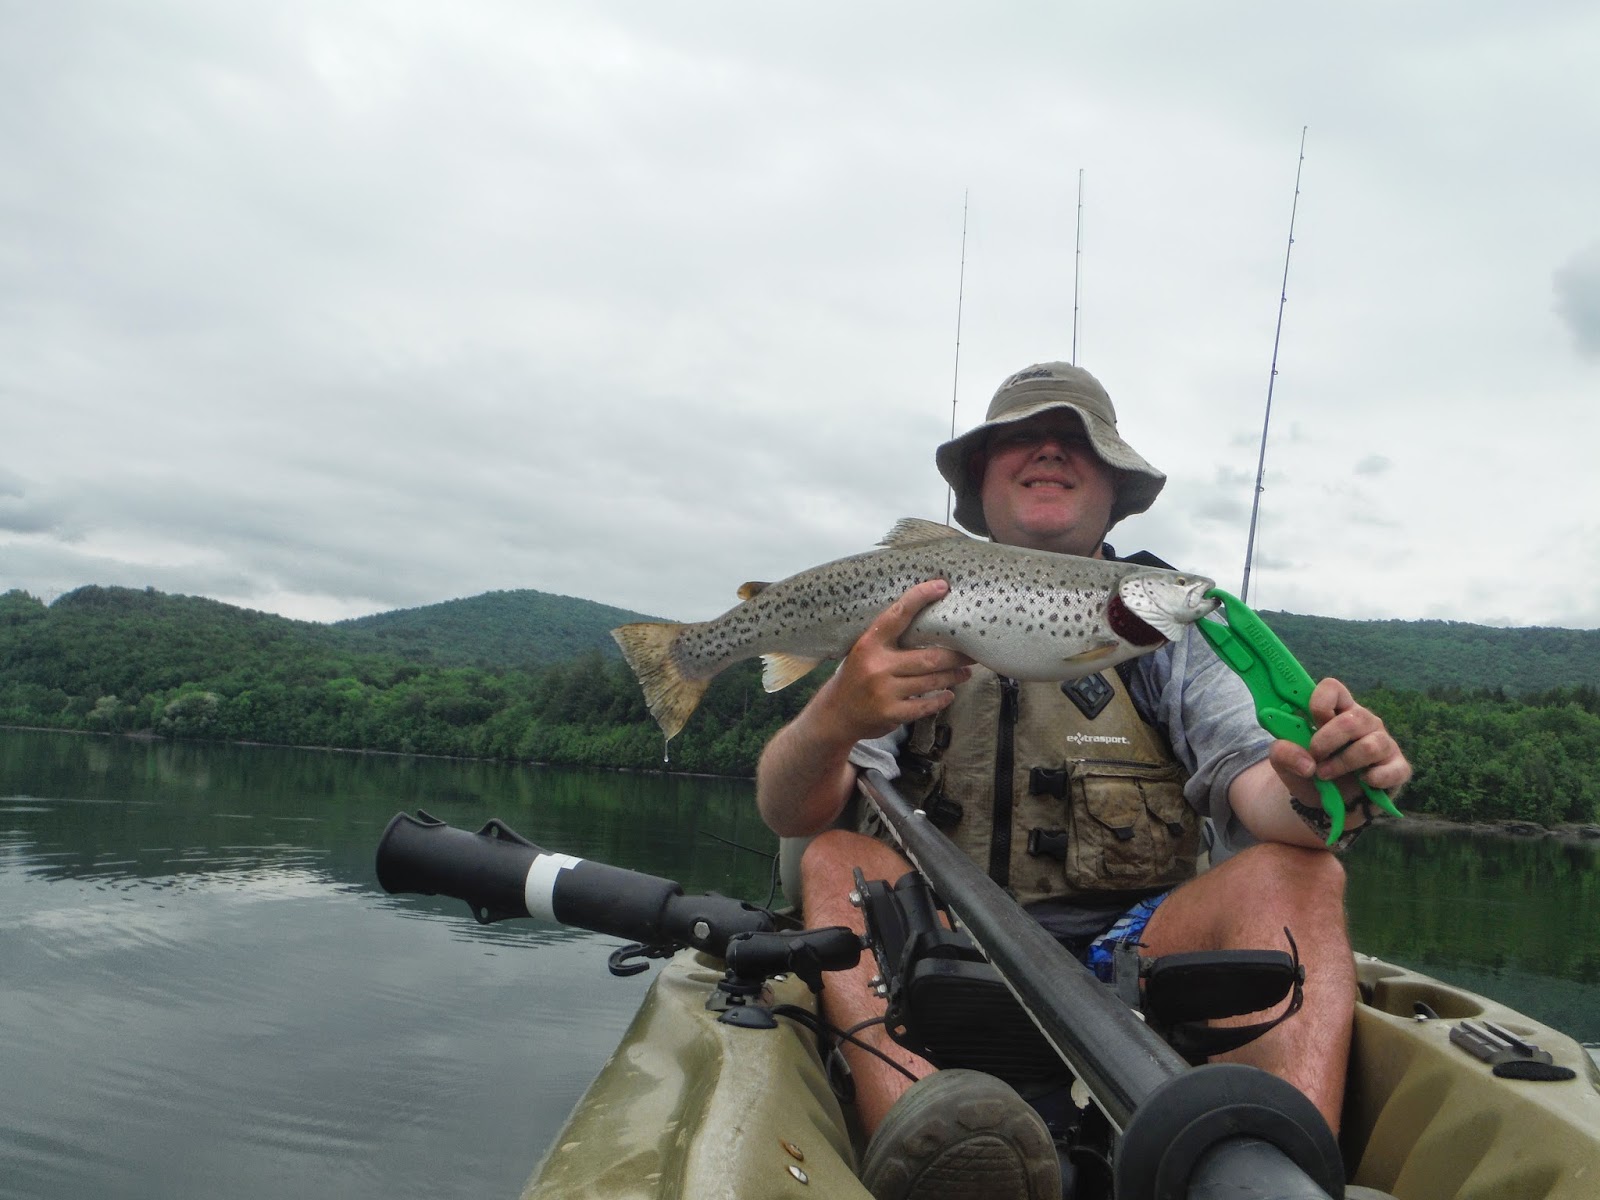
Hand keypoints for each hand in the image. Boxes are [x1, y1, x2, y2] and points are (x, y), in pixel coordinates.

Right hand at [815, 579, 973, 743]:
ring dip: (953, 676)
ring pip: (931, 680)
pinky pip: (925, 705)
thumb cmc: (855, 677)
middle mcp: (877, 666)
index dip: (920, 597)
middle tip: (972, 652)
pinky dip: (941, 699)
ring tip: (965, 672)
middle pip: (929, 657)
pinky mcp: (891, 713)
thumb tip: (928, 624)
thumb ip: (889, 641)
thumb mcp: (864, 652)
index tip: (941, 586)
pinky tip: (949, 694)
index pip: (897, 615)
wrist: (835, 715)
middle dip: (956, 655)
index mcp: (869, 644)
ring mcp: (885, 691)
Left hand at [1266, 677, 1411, 809]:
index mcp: (1336, 711)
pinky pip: (1394, 770)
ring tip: (1325, 774)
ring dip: (1342, 763)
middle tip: (1314, 757)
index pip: (1332, 688)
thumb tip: (1307, 763)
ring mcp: (1384, 743)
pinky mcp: (1397, 768)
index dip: (1319, 703)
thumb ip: (1283, 753)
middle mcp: (1364, 721)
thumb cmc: (1309, 771)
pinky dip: (1375, 779)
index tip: (1310, 723)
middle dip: (1325, 742)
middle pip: (1351, 720)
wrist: (1324, 803)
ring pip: (1370, 746)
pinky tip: (1363, 782)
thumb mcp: (1284, 762)